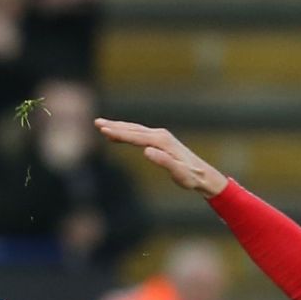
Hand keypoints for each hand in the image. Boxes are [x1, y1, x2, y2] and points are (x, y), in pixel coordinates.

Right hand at [93, 119, 226, 196]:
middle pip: (133, 129)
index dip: (119, 133)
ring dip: (118, 126)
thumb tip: (146, 151)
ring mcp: (160, 136)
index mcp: (162, 142)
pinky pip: (139, 134)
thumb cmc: (191, 177)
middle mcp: (160, 135)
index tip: (103, 130)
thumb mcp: (179, 173)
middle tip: (97, 122)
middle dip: (114, 126)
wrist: (203, 174)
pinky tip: (118, 134)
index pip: (136, 136)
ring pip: (135, 129)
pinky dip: (127, 132)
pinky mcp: (160, 140)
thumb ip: (164, 162)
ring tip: (102, 124)